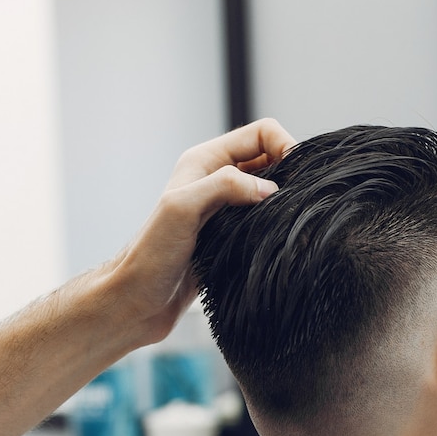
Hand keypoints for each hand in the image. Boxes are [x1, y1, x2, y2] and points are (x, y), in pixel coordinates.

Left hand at [97, 118, 294, 349]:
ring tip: (292, 220)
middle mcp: (214, 181)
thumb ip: (224, 186)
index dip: (284, 146)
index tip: (298, 175)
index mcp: (204, 162)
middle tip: (300, 200)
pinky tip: (281, 240)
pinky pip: (262, 220)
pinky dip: (276, 225)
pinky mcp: (229, 238)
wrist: (136, 302)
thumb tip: (269, 189)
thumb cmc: (150, 256)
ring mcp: (223, 210)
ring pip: (269, 192)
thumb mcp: (183, 209)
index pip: (260, 133)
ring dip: (285, 202)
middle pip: (269, 160)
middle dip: (290, 173)